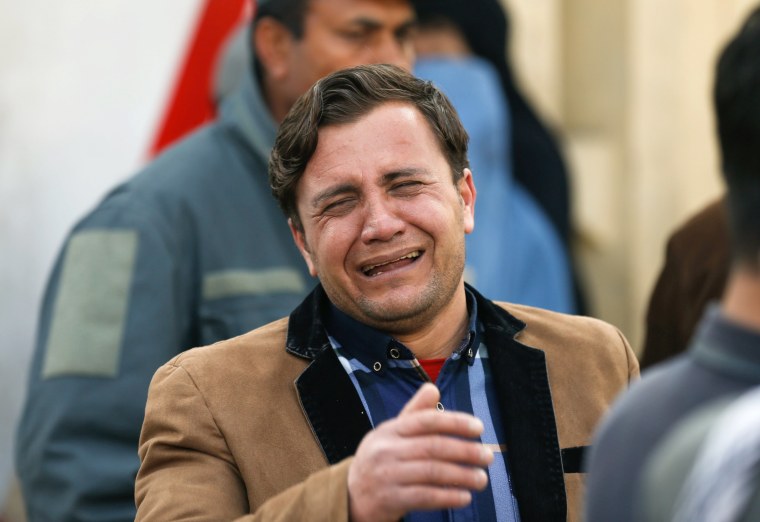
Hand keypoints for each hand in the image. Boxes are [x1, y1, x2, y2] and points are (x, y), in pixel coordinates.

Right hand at [347, 383, 493, 521]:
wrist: (350, 495)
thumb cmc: (379, 459)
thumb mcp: (391, 432)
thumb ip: (414, 413)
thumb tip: (433, 388)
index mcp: (390, 430)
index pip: (426, 421)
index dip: (454, 422)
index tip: (478, 428)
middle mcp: (387, 450)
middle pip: (433, 447)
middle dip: (465, 451)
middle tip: (488, 456)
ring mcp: (387, 476)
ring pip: (432, 472)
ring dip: (462, 476)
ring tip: (481, 479)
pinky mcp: (390, 500)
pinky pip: (425, 497)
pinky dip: (448, 496)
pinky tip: (464, 496)